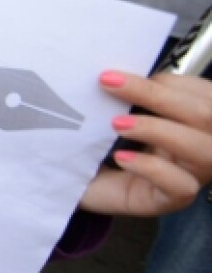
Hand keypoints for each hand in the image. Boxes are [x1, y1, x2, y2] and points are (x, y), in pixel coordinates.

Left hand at [78, 70, 211, 216]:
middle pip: (208, 117)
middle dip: (158, 96)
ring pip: (205, 151)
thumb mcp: (118, 109)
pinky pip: (182, 187)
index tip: (122, 75)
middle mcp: (202, 145)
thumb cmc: (98, 139)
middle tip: (107, 83)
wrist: (74, 178)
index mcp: (194, 119)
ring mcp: (191, 175)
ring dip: (158, 130)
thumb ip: (133, 92)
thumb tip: (122, 72)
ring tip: (116, 123)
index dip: (171, 80)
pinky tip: (121, 158)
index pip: (205, 95)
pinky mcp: (170, 200)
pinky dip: (152, 168)